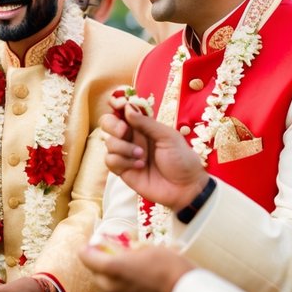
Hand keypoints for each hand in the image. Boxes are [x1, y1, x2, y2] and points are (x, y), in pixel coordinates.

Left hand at [79, 244, 192, 291]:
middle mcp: (111, 286)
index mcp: (112, 268)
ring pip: (106, 285)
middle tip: (111, 252)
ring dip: (110, 275)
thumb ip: (129, 247)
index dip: (88, 247)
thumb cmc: (169, 265)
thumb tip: (124, 245)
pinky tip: (136, 279)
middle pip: (95, 273)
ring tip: (127, 265)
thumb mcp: (147, 248)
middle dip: (99, 262)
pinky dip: (121, 286)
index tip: (95, 242)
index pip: (86, 256)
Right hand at [100, 91, 208, 211]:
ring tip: (142, 156)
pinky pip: (109, 160)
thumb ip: (146, 123)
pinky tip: (139, 166)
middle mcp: (131, 137)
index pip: (122, 110)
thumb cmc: (181, 159)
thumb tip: (127, 107)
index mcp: (143, 125)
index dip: (116, 104)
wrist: (185, 188)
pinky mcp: (122, 170)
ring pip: (108, 142)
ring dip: (123, 148)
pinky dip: (122, 161)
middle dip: (112, 125)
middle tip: (124, 131)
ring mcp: (126, 153)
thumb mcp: (168, 136)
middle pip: (107, 123)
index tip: (119, 104)